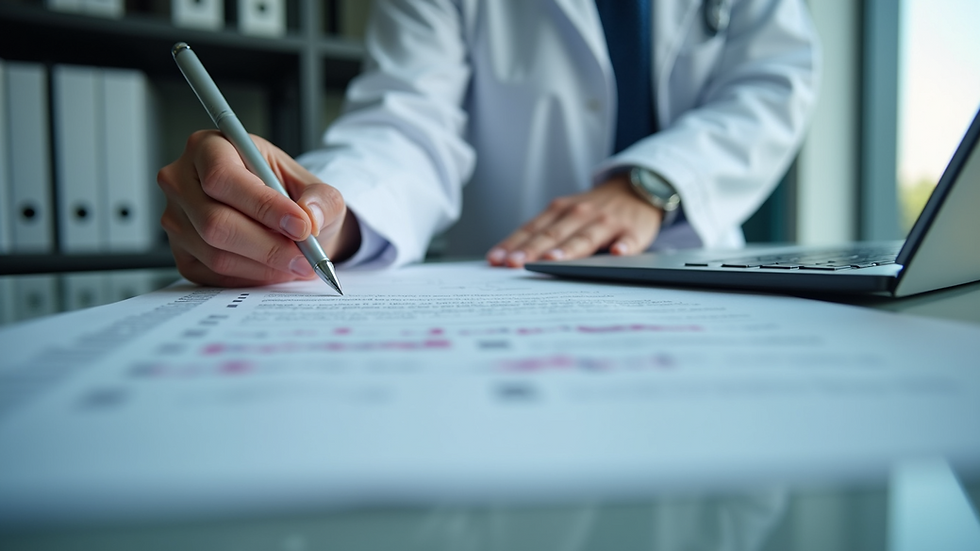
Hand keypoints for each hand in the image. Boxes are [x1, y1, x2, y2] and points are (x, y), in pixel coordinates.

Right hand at [157, 130, 360, 286]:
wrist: (280, 218)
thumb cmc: (290, 194)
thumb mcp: (315, 187)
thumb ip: (321, 198)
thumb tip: (310, 217)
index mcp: (209, 147)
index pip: (223, 177)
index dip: (264, 206)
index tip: (301, 226)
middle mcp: (181, 180)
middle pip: (215, 221)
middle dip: (268, 246)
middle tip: (305, 258)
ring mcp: (175, 219)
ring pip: (216, 253)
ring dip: (264, 266)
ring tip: (297, 264)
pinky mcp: (180, 253)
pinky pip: (213, 275)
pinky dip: (252, 278)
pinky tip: (274, 269)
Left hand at [486, 174, 662, 267]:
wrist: (638, 188)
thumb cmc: (595, 210)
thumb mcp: (566, 213)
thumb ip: (544, 232)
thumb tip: (510, 258)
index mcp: (561, 210)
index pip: (532, 229)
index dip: (513, 244)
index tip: (495, 260)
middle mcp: (581, 213)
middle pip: (553, 234)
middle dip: (532, 249)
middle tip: (514, 264)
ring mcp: (608, 222)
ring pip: (586, 237)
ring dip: (568, 250)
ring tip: (552, 262)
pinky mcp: (634, 230)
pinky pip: (629, 240)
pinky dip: (624, 246)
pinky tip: (618, 254)